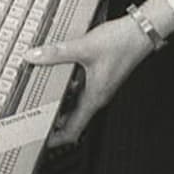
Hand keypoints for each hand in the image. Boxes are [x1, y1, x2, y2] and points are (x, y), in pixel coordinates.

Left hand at [25, 14, 157, 147]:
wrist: (141, 31)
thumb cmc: (122, 42)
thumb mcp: (84, 47)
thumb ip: (56, 52)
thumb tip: (34, 56)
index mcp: (94, 97)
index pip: (74, 130)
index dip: (56, 139)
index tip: (41, 141)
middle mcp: (97, 95)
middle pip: (72, 118)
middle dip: (53, 121)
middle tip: (33, 118)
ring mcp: (99, 86)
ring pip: (75, 102)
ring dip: (59, 102)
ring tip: (39, 97)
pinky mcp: (99, 75)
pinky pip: (79, 88)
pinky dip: (66, 87)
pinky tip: (56, 74)